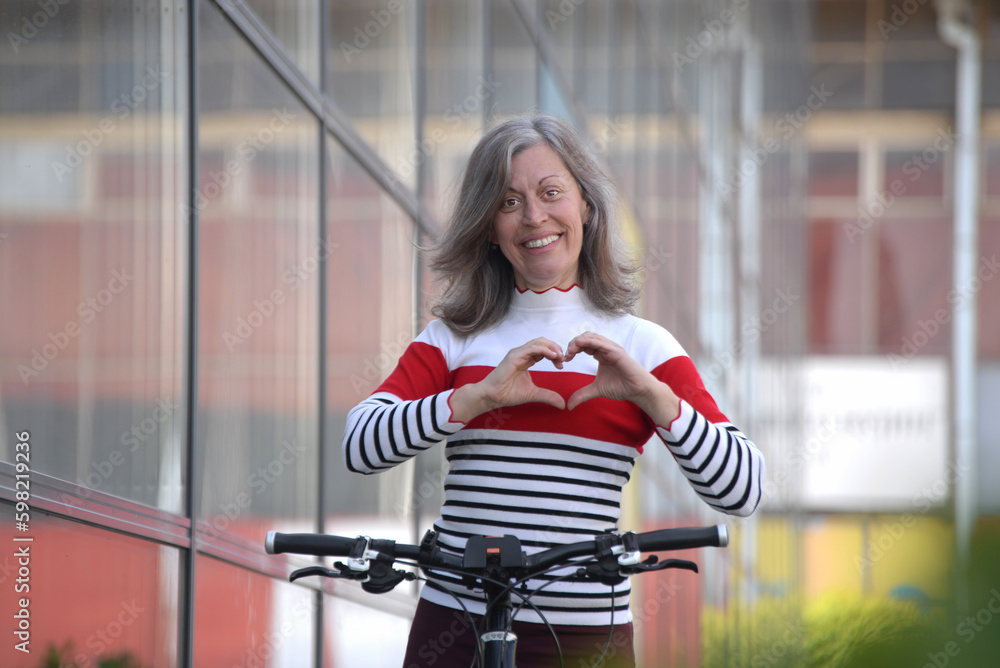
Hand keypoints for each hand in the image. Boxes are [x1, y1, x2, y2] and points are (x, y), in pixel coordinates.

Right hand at [450, 337, 566, 421]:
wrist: (492, 396)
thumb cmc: (508, 393)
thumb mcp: (533, 394)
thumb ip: (548, 396)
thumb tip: (562, 404)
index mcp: (526, 359)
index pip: (544, 349)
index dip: (555, 354)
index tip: (562, 365)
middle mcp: (522, 353)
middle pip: (543, 342)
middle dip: (555, 348)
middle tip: (563, 359)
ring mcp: (518, 353)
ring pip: (539, 342)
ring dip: (552, 347)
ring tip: (560, 357)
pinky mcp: (514, 356)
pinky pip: (532, 348)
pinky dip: (545, 350)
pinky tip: (553, 356)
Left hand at [564, 332, 679, 423]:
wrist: (638, 391)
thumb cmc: (621, 387)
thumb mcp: (596, 390)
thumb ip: (582, 394)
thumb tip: (568, 406)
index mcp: (600, 354)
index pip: (583, 345)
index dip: (572, 349)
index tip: (565, 360)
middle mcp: (605, 349)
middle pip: (585, 338)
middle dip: (573, 344)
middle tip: (566, 355)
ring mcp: (611, 348)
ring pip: (591, 337)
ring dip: (578, 342)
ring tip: (570, 352)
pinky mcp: (616, 351)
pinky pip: (600, 343)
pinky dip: (588, 342)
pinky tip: (579, 345)